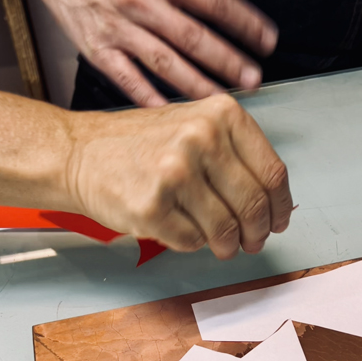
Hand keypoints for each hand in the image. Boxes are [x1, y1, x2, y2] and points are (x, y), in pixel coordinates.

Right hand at [39, 0, 277, 105]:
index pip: (214, 2)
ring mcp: (119, 30)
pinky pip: (128, 80)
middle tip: (253, 79)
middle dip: (228, 60)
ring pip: (166, 63)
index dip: (245, 23)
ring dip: (199, 84)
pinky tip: (173, 114)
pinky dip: (151, 99)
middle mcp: (142, 3)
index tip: (268, 40)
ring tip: (223, 99)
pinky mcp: (98, 51)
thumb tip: (222, 3)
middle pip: (194, 37)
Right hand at [64, 94, 292, 257]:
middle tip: (253, 241)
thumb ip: (236, 155)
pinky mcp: (151, 207)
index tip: (278, 220)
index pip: (272, 173)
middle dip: (258, 232)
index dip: (281, 206)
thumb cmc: (141, 144)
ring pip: (226, 229)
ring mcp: (175, 173)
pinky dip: (194, 243)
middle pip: (254, 205)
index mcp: (221, 115)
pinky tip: (182, 229)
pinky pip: (193, 241)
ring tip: (223, 244)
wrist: (80, 153)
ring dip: (229, 245)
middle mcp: (201, 138)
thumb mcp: (197, 126)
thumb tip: (273, 203)